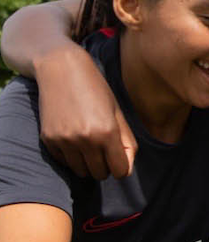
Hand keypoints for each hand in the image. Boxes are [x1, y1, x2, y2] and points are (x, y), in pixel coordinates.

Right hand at [35, 46, 136, 178]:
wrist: (60, 67)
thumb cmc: (95, 88)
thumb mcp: (117, 112)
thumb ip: (126, 142)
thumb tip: (125, 170)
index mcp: (107, 132)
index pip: (120, 171)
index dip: (121, 167)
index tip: (118, 156)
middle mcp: (85, 139)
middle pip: (100, 174)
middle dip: (105, 166)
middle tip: (102, 148)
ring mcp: (64, 140)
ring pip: (81, 172)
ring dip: (87, 163)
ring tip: (88, 143)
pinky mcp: (48, 139)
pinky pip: (64, 162)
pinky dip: (71, 156)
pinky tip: (72, 136)